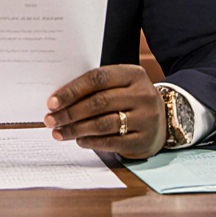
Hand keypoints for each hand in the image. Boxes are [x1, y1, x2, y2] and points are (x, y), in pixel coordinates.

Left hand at [44, 65, 165, 159]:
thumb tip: (59, 100)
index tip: (52, 102)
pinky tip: (79, 141)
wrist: (165, 120)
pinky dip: (91, 142)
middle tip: (50, 119)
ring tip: (59, 132)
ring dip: (76, 129)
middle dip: (70, 112)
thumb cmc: (131, 99)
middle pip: (98, 102)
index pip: (97, 78)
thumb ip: (96, 88)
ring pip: (103, 124)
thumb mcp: (121, 85)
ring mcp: (146, 118)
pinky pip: (112, 142)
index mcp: (133, 74)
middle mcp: (142, 94)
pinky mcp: (144, 140)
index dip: (72, 90)